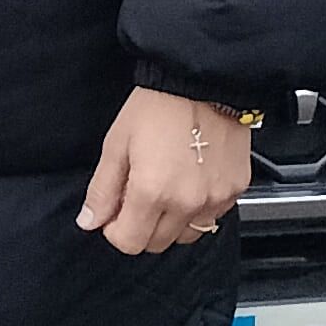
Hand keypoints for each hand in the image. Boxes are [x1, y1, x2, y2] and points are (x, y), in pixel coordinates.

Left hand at [82, 88, 248, 256]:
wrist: (203, 81)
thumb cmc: (159, 105)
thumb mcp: (117, 144)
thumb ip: (102, 190)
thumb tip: (90, 221)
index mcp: (152, 192)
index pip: (129, 243)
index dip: (115, 230)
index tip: (114, 213)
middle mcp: (187, 202)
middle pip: (156, 243)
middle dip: (140, 227)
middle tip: (136, 196)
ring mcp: (215, 199)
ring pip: (186, 235)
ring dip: (170, 222)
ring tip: (164, 188)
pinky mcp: (235, 190)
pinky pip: (212, 216)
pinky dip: (197, 209)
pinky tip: (188, 182)